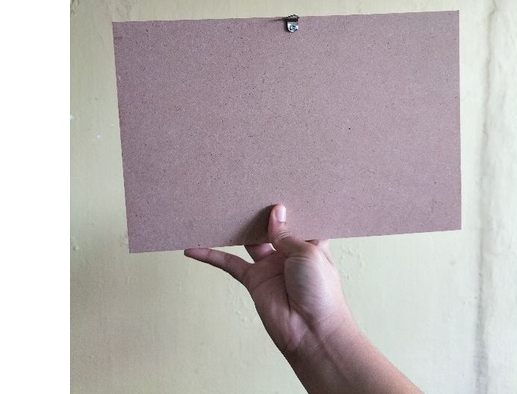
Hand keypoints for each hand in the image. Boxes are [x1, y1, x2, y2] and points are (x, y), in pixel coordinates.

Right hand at [184, 204, 353, 356]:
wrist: (311, 332)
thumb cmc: (321, 292)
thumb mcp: (308, 252)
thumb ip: (286, 233)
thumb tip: (276, 211)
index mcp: (309, 242)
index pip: (298, 218)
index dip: (289, 205)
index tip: (277, 184)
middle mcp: (289, 252)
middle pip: (270, 226)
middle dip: (260, 211)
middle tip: (245, 189)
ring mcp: (270, 266)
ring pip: (249, 241)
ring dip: (237, 228)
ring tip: (221, 207)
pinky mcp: (254, 281)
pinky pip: (229, 264)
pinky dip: (211, 256)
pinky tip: (195, 248)